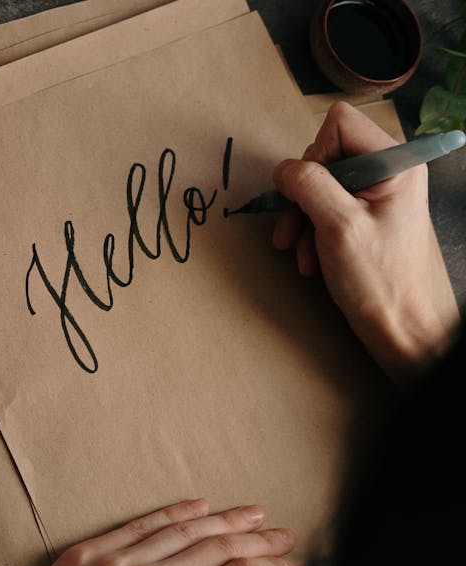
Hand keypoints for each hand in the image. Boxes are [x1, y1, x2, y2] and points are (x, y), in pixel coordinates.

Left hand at [0, 499, 294, 565]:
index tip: (287, 563)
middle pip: (220, 547)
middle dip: (258, 538)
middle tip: (282, 533)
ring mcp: (118, 562)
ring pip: (185, 529)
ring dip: (224, 518)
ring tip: (251, 512)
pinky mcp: (87, 552)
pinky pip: (141, 523)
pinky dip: (174, 511)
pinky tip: (196, 505)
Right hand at [272, 102, 459, 383]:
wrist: (396, 327)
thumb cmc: (377, 281)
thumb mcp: (337, 226)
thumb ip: (309, 185)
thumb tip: (283, 168)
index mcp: (396, 164)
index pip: (339, 124)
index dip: (313, 155)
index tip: (307, 193)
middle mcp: (390, 172)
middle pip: (325, 155)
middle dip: (302, 195)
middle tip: (294, 229)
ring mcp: (377, 195)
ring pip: (319, 185)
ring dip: (300, 219)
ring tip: (298, 251)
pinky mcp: (365, 216)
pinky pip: (324, 208)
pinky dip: (309, 232)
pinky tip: (309, 258)